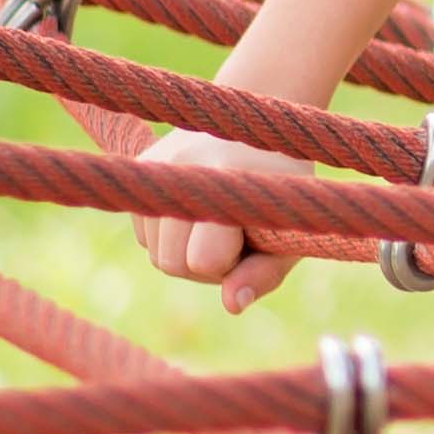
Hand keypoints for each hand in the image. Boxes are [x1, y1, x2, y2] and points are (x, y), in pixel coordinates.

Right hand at [132, 130, 317, 314]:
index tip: (252, 242)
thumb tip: (231, 306)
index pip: (202, 261)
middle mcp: (183, 165)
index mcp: (227, 181)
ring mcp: (156, 161)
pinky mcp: (141, 163)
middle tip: (237, 239)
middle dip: (203, 266)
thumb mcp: (291, 234)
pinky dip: (168, 236)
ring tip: (219, 224)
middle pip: (169, 263)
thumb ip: (265, 273)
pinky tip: (197, 214)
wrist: (263, 127)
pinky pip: (143, 231)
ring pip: (152, 252)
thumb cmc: (284, 192)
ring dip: (184, 252)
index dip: (229, 266)